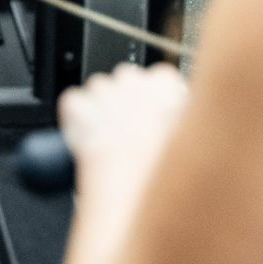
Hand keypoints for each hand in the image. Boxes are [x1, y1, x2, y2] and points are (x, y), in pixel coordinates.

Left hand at [58, 62, 188, 197]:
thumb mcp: (189, 138)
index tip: (156, 116)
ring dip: (102, 106)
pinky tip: (87, 137)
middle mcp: (133, 79)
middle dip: (128, 99)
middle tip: (132, 131)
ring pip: (99, 88)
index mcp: (164, 83)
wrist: (130, 185)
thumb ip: (184, 118)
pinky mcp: (77, 105)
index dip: (157, 100)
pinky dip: (76, 118)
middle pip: (128, 80)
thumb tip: (181, 123)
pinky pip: (74, 103)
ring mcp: (102, 89)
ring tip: (109, 138)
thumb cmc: (162, 168)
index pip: (161, 78)